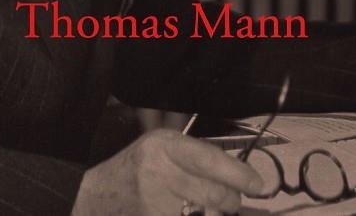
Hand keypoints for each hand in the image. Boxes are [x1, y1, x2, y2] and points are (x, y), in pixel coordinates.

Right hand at [72, 128, 262, 215]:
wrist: (98, 196)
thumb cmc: (139, 168)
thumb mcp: (164, 147)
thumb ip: (199, 156)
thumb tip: (242, 175)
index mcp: (164, 147)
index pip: (210, 160)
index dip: (239, 174)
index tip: (257, 184)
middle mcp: (159, 174)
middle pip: (215, 194)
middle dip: (231, 200)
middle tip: (232, 199)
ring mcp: (156, 206)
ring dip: (217, 215)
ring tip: (205, 208)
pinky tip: (193, 213)